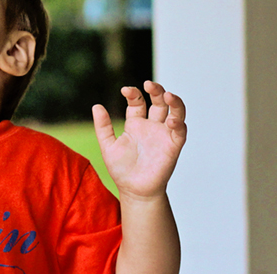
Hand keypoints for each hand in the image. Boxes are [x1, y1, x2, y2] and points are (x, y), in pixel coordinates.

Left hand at [92, 80, 187, 200]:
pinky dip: (179, 124)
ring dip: (174, 102)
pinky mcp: (173, 147)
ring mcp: (163, 135)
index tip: (126, 90)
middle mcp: (151, 126)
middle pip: (159, 102)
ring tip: (168, 95)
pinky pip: (180, 132)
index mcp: (135, 123)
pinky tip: (172, 120)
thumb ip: (103, 126)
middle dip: (156, 90)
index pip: (138, 102)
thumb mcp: (108, 145)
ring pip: (175, 112)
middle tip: (149, 84)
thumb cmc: (121, 169)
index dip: (134, 93)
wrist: (134, 191)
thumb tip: (96, 106)